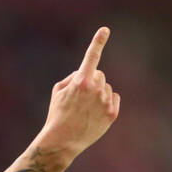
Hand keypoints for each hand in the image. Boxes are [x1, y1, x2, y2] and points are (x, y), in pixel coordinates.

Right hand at [36, 26, 120, 158]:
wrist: (62, 142)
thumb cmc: (57, 115)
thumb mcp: (58, 91)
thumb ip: (73, 77)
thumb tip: (86, 74)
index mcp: (81, 81)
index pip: (91, 56)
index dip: (98, 41)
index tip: (105, 29)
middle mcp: (96, 89)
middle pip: (99, 75)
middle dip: (92, 82)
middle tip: (80, 99)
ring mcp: (105, 102)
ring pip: (107, 88)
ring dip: (99, 94)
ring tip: (86, 110)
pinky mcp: (112, 114)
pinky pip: (114, 99)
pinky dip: (107, 103)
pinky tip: (95, 114)